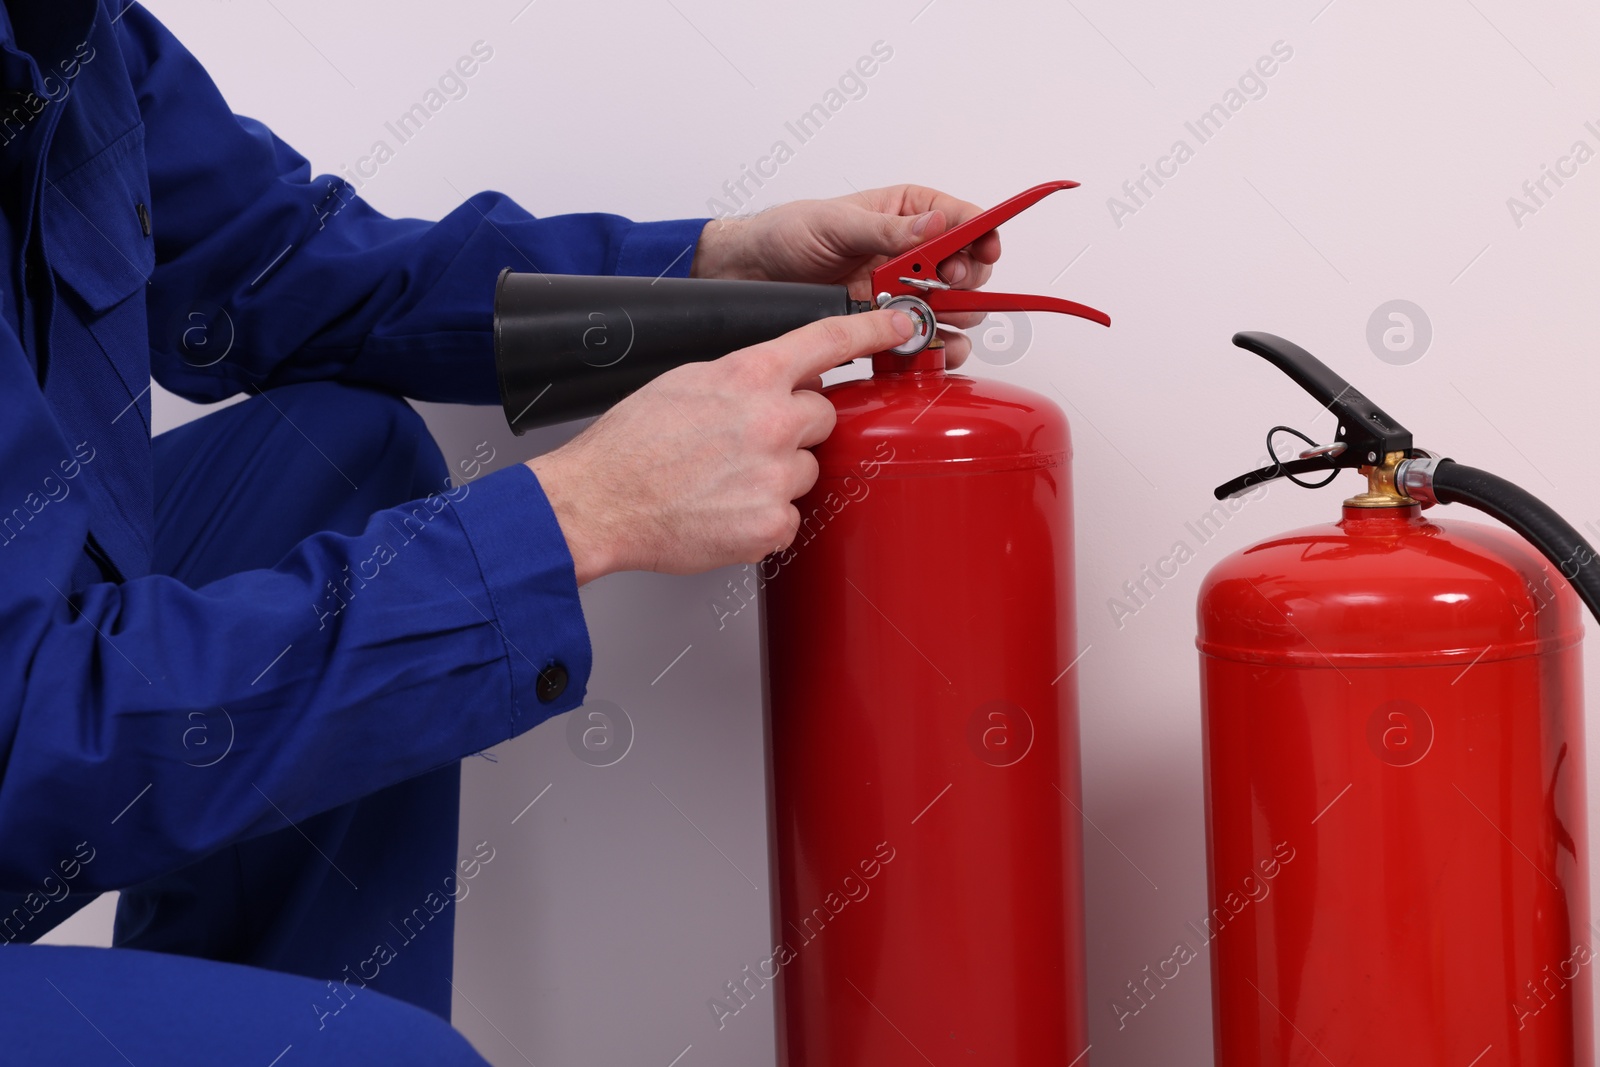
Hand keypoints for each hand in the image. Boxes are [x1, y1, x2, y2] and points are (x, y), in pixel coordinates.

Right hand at [527, 309, 914, 583]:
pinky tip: (723, 510)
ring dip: (777, 476)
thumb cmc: (631, 445)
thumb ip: (743, 376)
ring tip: (723, 482)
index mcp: (748, 375)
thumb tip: (777, 379)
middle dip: (795, 428)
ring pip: (808, 469)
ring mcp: (776, 474)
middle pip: (823, 416)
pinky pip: (791, 516)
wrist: (600, 501)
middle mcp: (770, 420)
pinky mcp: (773, 522)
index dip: (872, 329)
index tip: (899, 323)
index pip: (827, 340)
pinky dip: (764, 518)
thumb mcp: (687, 381)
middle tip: (745, 444)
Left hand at [690, 185, 1001, 367]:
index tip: (984, 251)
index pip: (962, 220)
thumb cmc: (787, 233)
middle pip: (965, 268)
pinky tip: (930, 349)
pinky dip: (932, 348)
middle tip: (948, 287)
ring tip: (940, 324)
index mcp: (905, 214)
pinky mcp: (885, 324)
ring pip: (952, 308)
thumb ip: (887, 229)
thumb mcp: (836, 223)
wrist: (751, 274)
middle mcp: (910, 253)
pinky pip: (922, 339)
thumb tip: (934, 226)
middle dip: (966, 281)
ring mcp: (901, 291)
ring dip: (954, 319)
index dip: (981, 235)